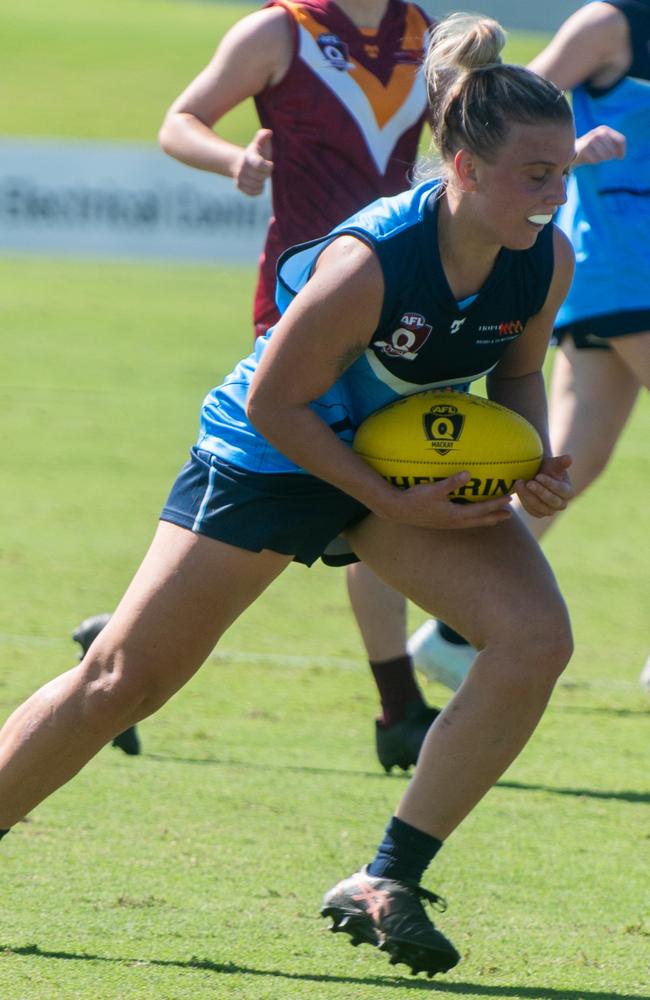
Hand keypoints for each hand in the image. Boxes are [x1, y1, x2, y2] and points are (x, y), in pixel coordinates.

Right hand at [233, 128, 272, 194]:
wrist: (241, 162)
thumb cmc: (256, 152)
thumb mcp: (259, 143)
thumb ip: (263, 136)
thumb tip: (269, 132)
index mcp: (248, 156)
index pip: (260, 165)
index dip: (268, 167)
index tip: (269, 163)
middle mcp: (241, 167)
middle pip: (260, 177)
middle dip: (265, 174)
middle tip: (264, 170)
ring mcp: (239, 177)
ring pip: (257, 185)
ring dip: (262, 181)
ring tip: (260, 175)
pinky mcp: (239, 186)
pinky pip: (254, 192)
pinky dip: (258, 189)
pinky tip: (257, 182)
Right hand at [377, 471, 513, 529]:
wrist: (397, 510)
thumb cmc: (415, 499)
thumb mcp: (434, 489)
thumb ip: (451, 483)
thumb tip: (468, 474)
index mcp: (455, 515)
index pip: (481, 509)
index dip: (496, 503)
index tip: (509, 498)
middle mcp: (454, 522)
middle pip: (480, 521)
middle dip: (495, 516)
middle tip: (509, 514)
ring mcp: (447, 523)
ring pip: (472, 522)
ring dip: (485, 519)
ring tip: (494, 517)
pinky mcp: (441, 521)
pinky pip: (463, 520)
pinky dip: (473, 518)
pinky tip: (470, 514)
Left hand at [514, 454, 573, 517]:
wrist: (535, 475)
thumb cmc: (547, 468)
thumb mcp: (553, 463)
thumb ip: (561, 462)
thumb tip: (569, 458)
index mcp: (569, 492)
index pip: (561, 490)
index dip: (550, 484)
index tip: (538, 476)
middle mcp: (561, 504)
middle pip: (552, 501)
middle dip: (540, 492)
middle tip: (529, 483)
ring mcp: (550, 511)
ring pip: (540, 507)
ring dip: (529, 496)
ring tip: (519, 484)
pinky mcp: (538, 513)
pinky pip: (531, 510)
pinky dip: (524, 500)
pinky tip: (518, 490)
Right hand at [575, 126, 625, 165]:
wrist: (568, 149)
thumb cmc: (588, 149)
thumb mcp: (601, 143)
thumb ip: (612, 145)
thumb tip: (622, 156)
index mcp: (604, 129)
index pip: (621, 140)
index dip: (623, 150)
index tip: (621, 158)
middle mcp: (598, 132)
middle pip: (613, 150)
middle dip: (610, 156)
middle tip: (603, 158)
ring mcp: (591, 139)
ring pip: (605, 155)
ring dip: (601, 159)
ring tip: (595, 156)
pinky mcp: (585, 147)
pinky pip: (596, 160)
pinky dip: (593, 161)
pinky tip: (588, 158)